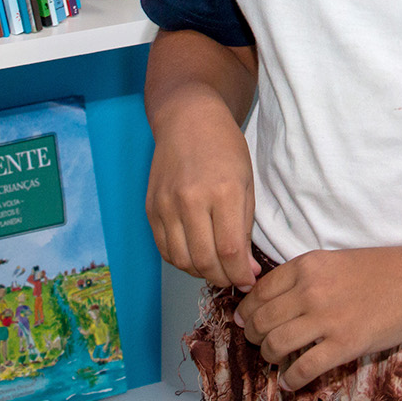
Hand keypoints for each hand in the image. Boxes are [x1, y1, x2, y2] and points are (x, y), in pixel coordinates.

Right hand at [145, 90, 259, 290]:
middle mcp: (191, 200)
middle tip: (234, 278)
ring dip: (201, 273)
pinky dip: (181, 260)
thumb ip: (246, 227)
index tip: (249, 280)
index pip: (230, 251)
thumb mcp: (246, 183)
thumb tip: (247, 268)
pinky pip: (164, 249)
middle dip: (223, 278)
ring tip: (216, 267)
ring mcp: (167, 205)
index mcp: (222, 192)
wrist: (188, 119)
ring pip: (182, 261)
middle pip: (204, 261)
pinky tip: (196, 255)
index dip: (241, 274)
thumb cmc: (225, 148)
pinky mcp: (151, 208)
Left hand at [235, 248, 401, 391]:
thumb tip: (271, 300)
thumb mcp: (333, 260)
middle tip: (258, 343)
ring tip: (275, 361)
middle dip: (254, 336)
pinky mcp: (344, 344)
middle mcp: (311, 290)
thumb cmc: (379, 270)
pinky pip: (303, 368)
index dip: (247, 310)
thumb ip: (303, 276)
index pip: (260, 292)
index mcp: (307, 266)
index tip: (245, 321)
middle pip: (262, 320)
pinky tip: (291, 381)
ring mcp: (327, 319)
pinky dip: (291, 379)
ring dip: (269, 357)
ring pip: (276, 345)